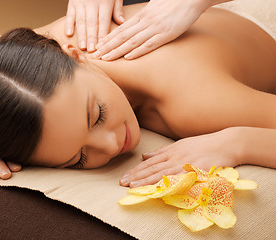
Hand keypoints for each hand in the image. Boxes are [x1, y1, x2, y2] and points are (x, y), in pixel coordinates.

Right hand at [65, 0, 123, 51]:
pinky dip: (68, 24)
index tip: (102, 46)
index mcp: (104, 2)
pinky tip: (69, 34)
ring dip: (81, 35)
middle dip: (91, 38)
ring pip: (81, 21)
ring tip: (82, 47)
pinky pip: (70, 14)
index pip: (103, 22)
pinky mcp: (72, 2)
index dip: (102, 35)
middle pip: (92, 23)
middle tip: (91, 50)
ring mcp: (81, 3)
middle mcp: (92, 3)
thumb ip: (117, 9)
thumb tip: (121, 22)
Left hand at [94, 0, 209, 59]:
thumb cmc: (174, 1)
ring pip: (131, 41)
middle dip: (107, 47)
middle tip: (96, 56)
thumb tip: (137, 22)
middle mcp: (145, 22)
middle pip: (122, 36)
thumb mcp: (155, 7)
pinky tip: (128, 57)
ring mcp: (155, 28)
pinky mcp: (166, 34)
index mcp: (142, 15)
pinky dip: (137, 51)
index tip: (98, 46)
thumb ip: (145, 16)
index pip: (121, 29)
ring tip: (106, 58)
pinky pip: (149, 44)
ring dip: (117, 51)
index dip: (108, 38)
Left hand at [120, 129, 239, 186]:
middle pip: (152, 168)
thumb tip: (145, 155)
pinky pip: (179, 178)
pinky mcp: (195, 169)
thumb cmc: (203, 145)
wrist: (226, 143)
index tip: (124, 177)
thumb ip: (162, 152)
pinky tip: (158, 188)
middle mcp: (175, 157)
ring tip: (133, 186)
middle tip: (122, 183)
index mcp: (171, 151)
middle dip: (136, 176)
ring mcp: (185, 163)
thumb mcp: (180, 145)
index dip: (136, 170)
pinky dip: (168, 183)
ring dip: (147, 180)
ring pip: (162, 173)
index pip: (149, 163)